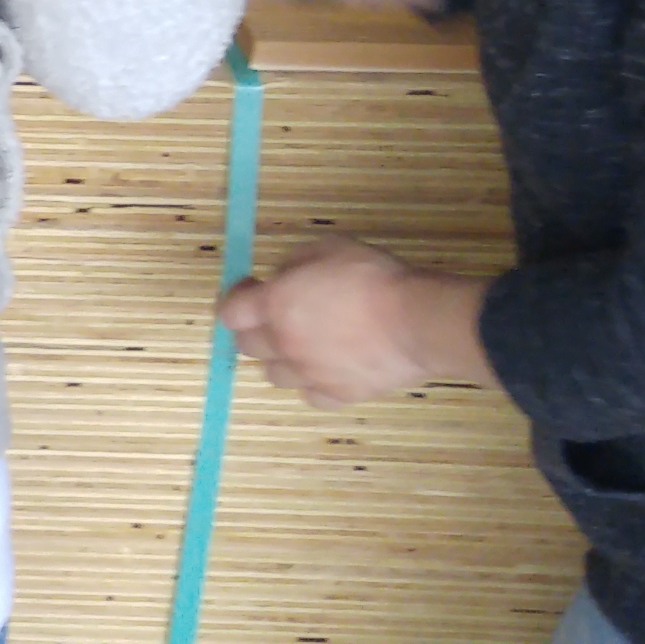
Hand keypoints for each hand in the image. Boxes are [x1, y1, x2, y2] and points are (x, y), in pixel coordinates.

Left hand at [219, 239, 486, 407]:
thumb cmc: (370, 277)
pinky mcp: (339, 396)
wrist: (414, 320)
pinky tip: (329, 368)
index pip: (230, 312)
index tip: (252, 288)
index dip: (236, 299)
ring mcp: (310, 375)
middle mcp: (284, 344)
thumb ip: (294, 264)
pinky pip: (312, 396)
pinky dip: (314, 384)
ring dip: (282, 359)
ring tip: (304, 344)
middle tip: (276, 316)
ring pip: (275, 375)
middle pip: (247, 346)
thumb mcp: (326, 248)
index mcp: (275, 305)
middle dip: (255, 329)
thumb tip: (282, 278)